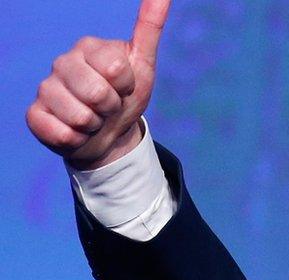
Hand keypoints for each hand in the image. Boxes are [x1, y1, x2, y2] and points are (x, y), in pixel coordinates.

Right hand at [26, 0, 170, 169]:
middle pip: (97, 94)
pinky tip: (76, 131)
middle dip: (111, 107)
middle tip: (108, 106)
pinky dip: (76, 139)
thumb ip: (150, 28)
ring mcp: (46, 88)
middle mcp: (62, 63)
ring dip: (94, 125)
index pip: (116, 69)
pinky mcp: (35, 115)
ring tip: (93, 118)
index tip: (124, 87)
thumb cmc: (126, 97)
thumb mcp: (144, 64)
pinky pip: (61, 133)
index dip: (127, 86)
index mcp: (89, 47)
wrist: (109, 134)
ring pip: (80, 116)